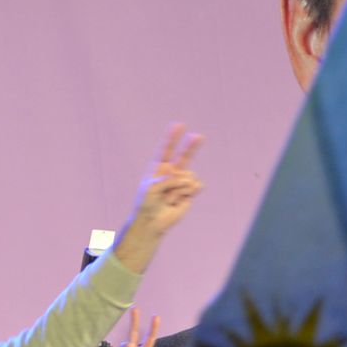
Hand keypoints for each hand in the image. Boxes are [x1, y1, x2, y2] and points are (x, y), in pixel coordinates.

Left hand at [121, 124, 202, 243]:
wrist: (153, 221)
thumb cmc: (147, 203)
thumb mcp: (151, 188)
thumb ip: (165, 179)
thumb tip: (183, 178)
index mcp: (159, 168)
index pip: (166, 149)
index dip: (172, 137)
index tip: (178, 125)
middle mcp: (171, 172)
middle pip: (184, 155)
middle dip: (191, 146)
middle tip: (199, 136)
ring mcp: (181, 181)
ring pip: (189, 177)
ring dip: (180, 188)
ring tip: (170, 198)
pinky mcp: (189, 191)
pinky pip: (196, 185)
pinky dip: (188, 192)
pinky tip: (179, 199)